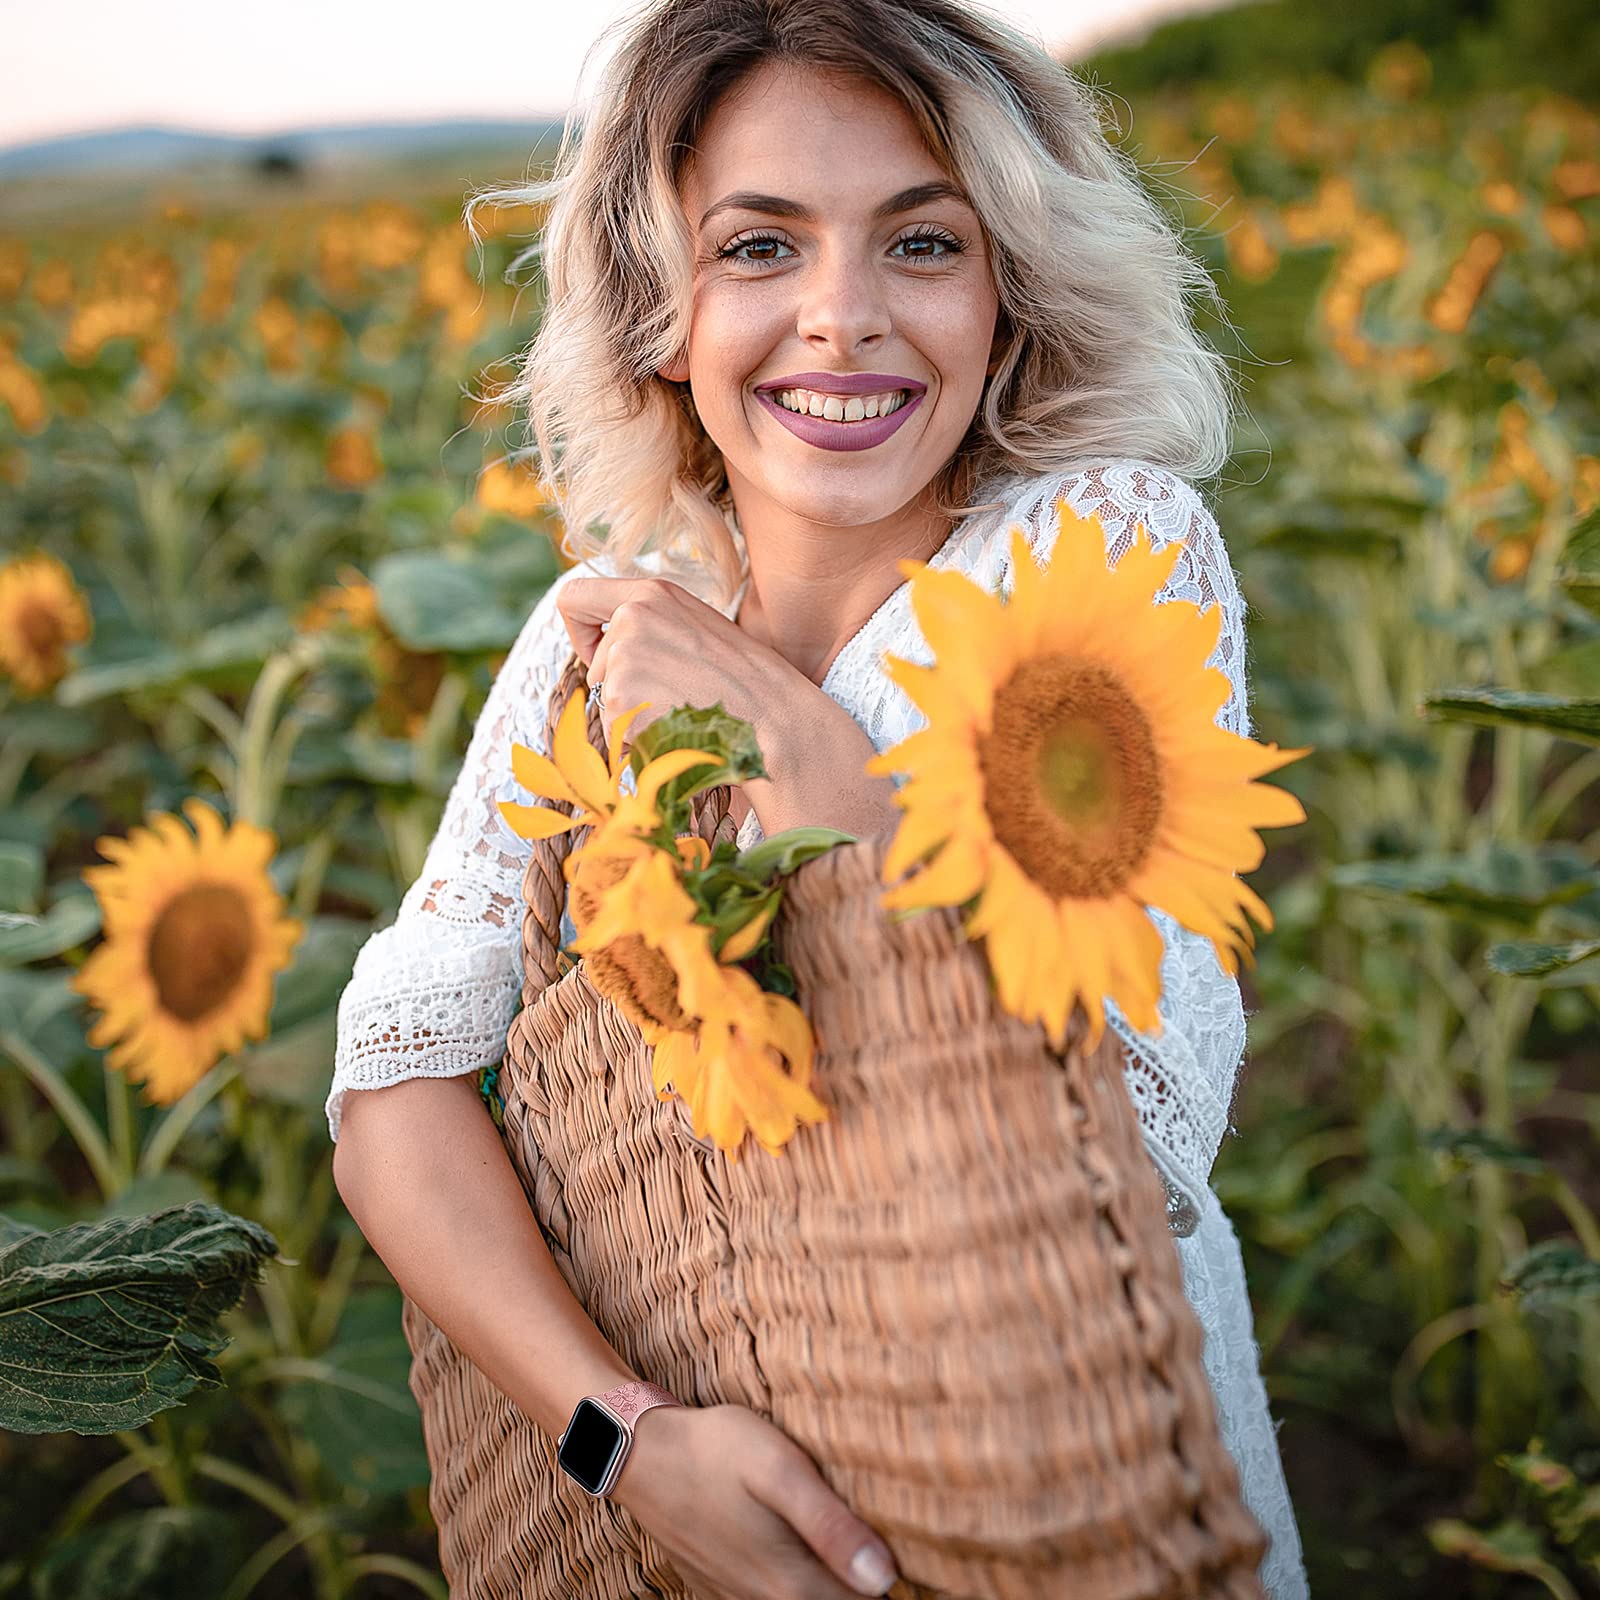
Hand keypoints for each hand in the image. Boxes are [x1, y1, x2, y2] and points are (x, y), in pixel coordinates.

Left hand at [557, 575, 800, 757]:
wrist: (773, 717)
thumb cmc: (745, 681)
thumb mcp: (696, 629)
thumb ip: (652, 626)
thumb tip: (612, 648)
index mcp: (651, 593)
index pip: (574, 597)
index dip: (579, 631)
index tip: (601, 652)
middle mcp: (632, 617)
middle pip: (592, 664)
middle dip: (619, 689)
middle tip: (670, 697)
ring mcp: (624, 656)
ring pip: (604, 700)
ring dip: (633, 716)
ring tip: (682, 710)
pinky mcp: (620, 696)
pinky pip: (613, 729)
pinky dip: (638, 738)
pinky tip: (677, 727)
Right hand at [610, 1402, 900, 1598]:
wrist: (640, 1452)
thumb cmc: (715, 1450)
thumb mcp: (780, 1469)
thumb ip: (830, 1525)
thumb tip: (884, 1578)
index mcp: (791, 1584)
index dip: (889, 1579)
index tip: (909, 1547)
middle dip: (862, 1582)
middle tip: (879, 1537)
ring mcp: (738, 1597)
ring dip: (828, 1580)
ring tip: (846, 1539)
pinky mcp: (720, 1584)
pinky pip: (769, 1596)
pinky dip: (794, 1579)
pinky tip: (796, 1541)